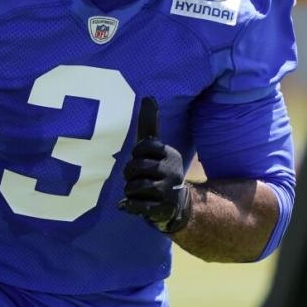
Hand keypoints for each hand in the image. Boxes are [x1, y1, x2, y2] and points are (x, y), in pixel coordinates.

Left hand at [117, 97, 192, 233]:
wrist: (176, 205)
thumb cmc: (158, 170)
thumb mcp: (155, 148)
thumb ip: (149, 125)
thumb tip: (148, 96)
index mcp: (170, 154)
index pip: (141, 146)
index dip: (136, 155)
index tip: (144, 161)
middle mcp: (173, 171)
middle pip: (134, 167)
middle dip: (130, 175)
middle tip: (138, 179)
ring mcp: (169, 191)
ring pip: (133, 187)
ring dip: (129, 191)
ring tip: (139, 192)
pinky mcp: (163, 209)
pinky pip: (136, 205)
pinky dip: (130, 206)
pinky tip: (130, 204)